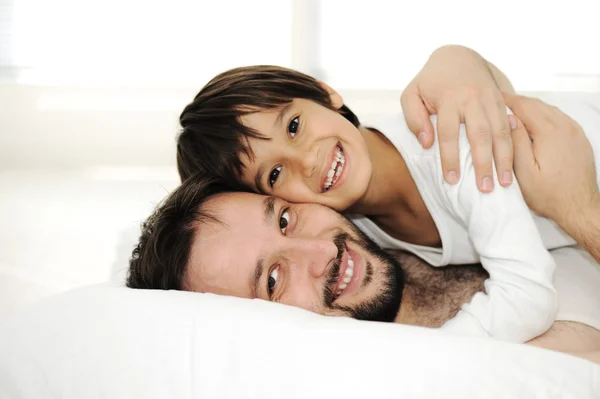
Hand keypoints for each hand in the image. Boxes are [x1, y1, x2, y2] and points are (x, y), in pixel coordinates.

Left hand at [401, 45, 513, 191]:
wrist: (458, 56)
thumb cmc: (430, 81)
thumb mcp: (411, 94)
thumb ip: (413, 118)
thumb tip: (427, 143)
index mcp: (449, 98)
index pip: (448, 133)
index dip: (450, 158)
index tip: (451, 180)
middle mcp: (472, 99)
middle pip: (480, 135)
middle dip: (484, 164)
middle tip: (485, 189)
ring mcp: (491, 99)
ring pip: (501, 131)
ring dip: (505, 159)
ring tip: (506, 183)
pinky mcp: (502, 101)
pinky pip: (511, 126)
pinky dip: (515, 146)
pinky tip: (518, 165)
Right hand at [504, 92, 598, 225]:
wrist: (579, 208)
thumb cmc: (548, 195)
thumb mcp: (524, 172)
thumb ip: (515, 143)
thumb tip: (509, 119)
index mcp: (550, 132)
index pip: (524, 106)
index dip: (506, 100)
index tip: (493, 97)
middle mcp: (566, 127)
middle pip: (538, 105)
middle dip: (518, 102)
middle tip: (500, 102)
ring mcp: (575, 132)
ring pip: (549, 110)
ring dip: (531, 108)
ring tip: (514, 112)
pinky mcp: (579, 139)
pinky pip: (560, 118)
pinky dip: (545, 115)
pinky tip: (535, 123)